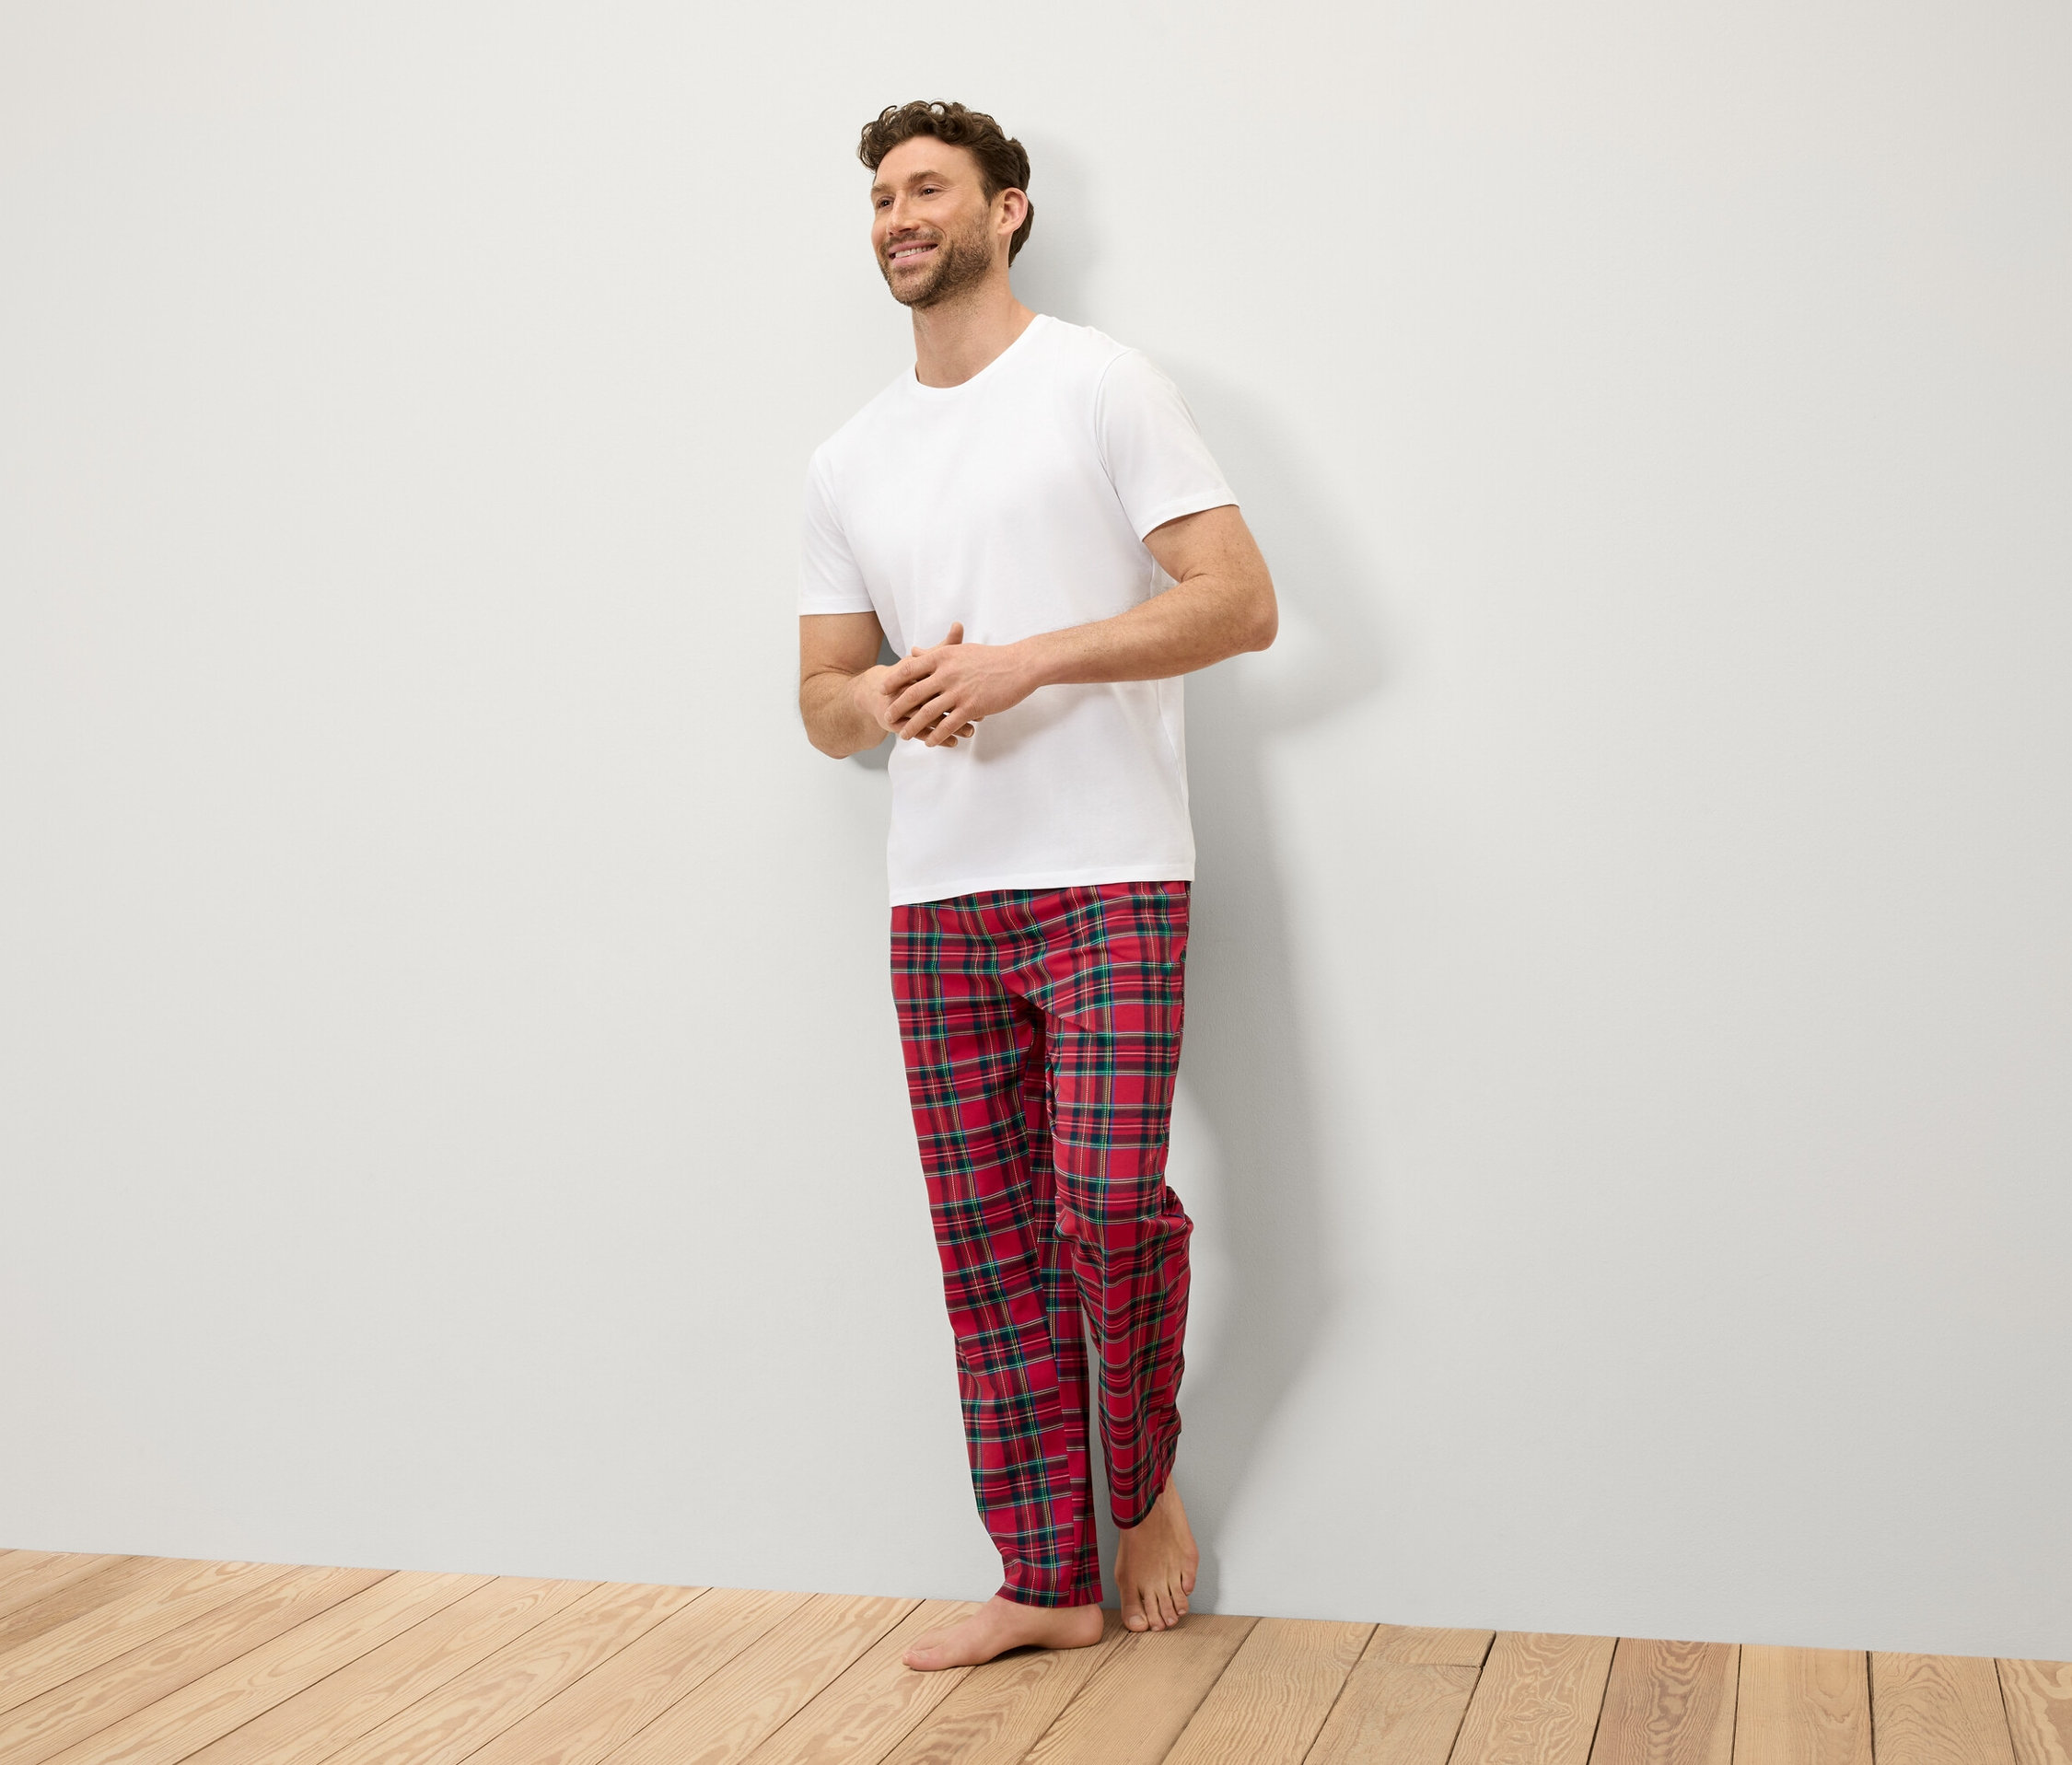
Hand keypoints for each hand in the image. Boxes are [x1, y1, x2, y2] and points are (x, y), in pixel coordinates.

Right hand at [849, 658, 978, 746]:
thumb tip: (959, 625)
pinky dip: (938, 738)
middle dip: (958, 708)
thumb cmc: (907, 674)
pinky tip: (955, 742)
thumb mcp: (926, 659)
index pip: (937, 676)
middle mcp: (908, 689)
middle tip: (981, 714)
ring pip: (929, 719)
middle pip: (934, 699)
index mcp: (916, 672)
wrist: (874, 693)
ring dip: (950, 727)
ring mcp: (903, 708)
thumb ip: (945, 646)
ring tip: (971, 732)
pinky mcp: (900, 724)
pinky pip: (921, 733)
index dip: (959, 683)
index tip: (981, 689)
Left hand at [882, 623, 1036, 746]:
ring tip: (902, 735)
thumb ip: (934, 652)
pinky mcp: (971, 707)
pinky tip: (928, 743)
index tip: (883, 689)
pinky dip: (936, 736)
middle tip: (886, 716)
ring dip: (912, 726)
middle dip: (898, 707)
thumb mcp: (959, 650)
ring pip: (928, 713)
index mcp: (943, 657)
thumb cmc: (991, 657)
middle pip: (914, 693)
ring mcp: (958, 691)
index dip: (894, 680)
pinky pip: (948, 725)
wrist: (1020, 665)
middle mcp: (947, 674)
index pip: (910, 669)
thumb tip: (914, 652)